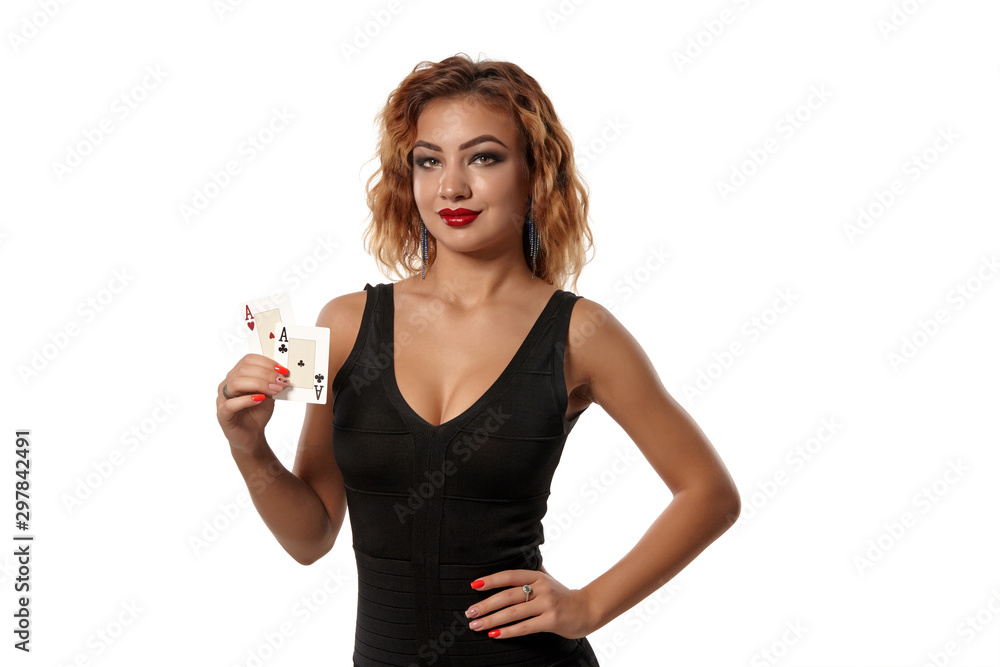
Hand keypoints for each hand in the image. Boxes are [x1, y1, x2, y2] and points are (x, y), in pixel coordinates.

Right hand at [216, 354, 290, 452]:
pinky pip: (230, 404)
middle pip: (243, 369)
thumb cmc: (258, 412)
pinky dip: (247, 400)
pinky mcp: (222, 414)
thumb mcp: (268, 394)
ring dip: (259, 384)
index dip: (267, 362)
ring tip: (274, 391)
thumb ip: (271, 382)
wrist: (252, 435)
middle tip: (281, 382)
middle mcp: (227, 383)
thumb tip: (282, 373)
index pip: (248, 360)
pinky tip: (260, 399)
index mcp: (238, 375)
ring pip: (236, 383)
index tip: (283, 370)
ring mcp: (222, 398)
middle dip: (266, 374)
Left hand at [464, 569, 594, 639]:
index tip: (473, 585)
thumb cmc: (562, 595)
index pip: (509, 576)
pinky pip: (524, 627)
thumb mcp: (548, 579)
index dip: (491, 580)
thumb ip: (532, 572)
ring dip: (492, 620)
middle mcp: (542, 588)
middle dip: (485, 604)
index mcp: (537, 576)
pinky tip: (495, 635)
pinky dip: (508, 631)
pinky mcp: (551, 621)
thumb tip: (514, 557)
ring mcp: (547, 604)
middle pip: (507, 595)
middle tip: (469, 612)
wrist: (586, 610)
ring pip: (513, 612)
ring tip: (476, 625)